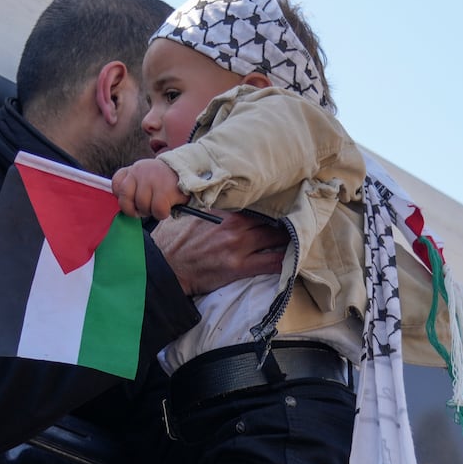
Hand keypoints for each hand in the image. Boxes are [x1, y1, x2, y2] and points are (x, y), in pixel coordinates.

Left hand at [112, 158, 187, 220]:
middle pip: (125, 197)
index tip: (131, 201)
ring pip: (142, 204)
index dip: (121, 198)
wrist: (187, 172)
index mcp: (133, 169)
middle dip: (132, 209)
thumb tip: (126, 209)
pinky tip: (166, 207)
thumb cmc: (162, 182)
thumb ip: (132, 189)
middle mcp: (140, 170)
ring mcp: (152, 178)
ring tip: (157, 205)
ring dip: (150, 211)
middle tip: (143, 210)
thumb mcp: (144, 180)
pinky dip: (161, 213)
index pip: (116, 184)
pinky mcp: (165, 189)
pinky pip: (157, 209)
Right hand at [151, 210, 286, 295]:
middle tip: (299, 222)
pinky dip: (286, 262)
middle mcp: (235, 226)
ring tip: (299, 239)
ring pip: (277, 240)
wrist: (163, 267)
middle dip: (286, 221)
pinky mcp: (239, 268)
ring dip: (289, 240)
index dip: (273, 205)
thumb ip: (209, 205)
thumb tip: (218, 194)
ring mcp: (238, 247)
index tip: (285, 203)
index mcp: (225, 210)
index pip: (259, 203)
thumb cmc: (173, 240)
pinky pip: (272, 264)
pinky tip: (293, 261)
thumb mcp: (189, 213)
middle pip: (273, 220)